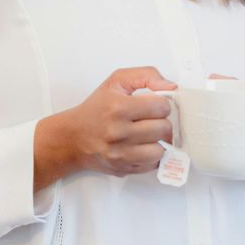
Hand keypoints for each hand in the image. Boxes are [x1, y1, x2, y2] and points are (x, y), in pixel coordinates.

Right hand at [40, 67, 177, 182]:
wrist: (72, 138)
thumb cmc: (96, 108)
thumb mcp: (116, 81)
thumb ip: (146, 75)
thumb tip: (171, 86)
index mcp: (118, 108)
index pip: (162, 106)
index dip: (160, 104)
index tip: (151, 105)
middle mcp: (119, 132)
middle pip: (164, 128)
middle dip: (160, 122)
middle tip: (150, 120)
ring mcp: (121, 154)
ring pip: (161, 149)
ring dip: (159, 141)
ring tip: (148, 134)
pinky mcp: (124, 168)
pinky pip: (153, 164)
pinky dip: (152, 155)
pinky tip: (142, 147)